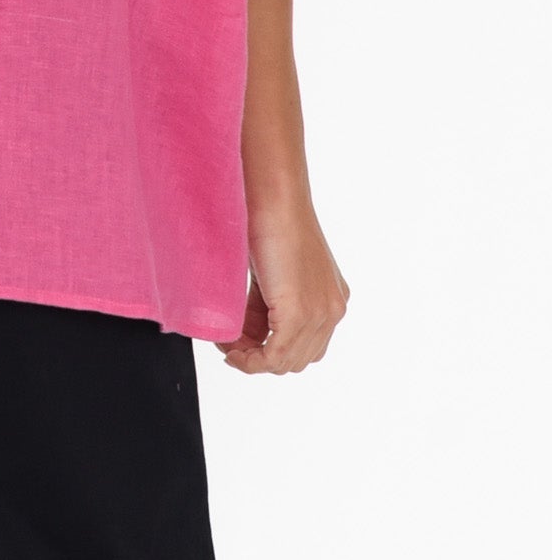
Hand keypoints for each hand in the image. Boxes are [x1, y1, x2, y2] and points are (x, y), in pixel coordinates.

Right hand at [215, 194, 349, 373]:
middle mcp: (332, 309)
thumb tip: (244, 333)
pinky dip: (250, 360)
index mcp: (330, 297)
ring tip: (226, 341)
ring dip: (252, 358)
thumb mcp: (272, 273)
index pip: (305, 344)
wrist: (273, 198)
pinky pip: (275, 357)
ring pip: (286, 362)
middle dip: (261, 356)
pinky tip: (231, 349)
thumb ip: (267, 305)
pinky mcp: (298, 314)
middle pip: (297, 358)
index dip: (271, 348)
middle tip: (230, 341)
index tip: (240, 339)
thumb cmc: (268, 220)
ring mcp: (320, 313)